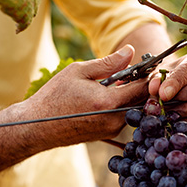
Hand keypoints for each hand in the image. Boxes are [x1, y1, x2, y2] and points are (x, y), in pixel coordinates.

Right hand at [26, 45, 148, 143]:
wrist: (37, 126)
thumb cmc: (54, 96)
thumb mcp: (79, 71)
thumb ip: (108, 62)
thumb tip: (130, 51)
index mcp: (108, 103)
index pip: (143, 88)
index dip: (148, 75)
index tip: (148, 65)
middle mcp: (114, 120)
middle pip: (142, 100)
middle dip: (140, 85)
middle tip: (131, 72)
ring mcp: (112, 130)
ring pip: (134, 109)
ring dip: (130, 95)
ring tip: (116, 83)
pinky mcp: (108, 135)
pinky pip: (123, 117)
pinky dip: (121, 105)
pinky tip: (106, 96)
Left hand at [148, 50, 186, 128]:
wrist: (182, 84)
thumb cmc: (173, 74)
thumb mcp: (163, 71)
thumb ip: (157, 78)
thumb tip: (154, 89)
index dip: (174, 83)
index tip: (162, 94)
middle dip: (174, 99)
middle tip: (159, 104)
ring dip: (175, 112)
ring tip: (162, 110)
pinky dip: (180, 121)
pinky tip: (171, 117)